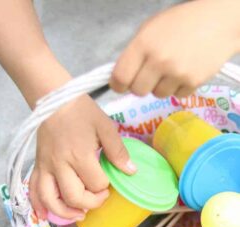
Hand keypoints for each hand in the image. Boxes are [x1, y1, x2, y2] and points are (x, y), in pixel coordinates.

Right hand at [29, 94, 135, 220]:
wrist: (54, 100)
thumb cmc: (82, 112)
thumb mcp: (105, 127)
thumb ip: (118, 151)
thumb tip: (131, 171)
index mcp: (80, 155)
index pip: (96, 183)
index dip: (106, 186)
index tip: (110, 181)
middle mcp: (60, 165)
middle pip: (74, 196)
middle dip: (91, 203)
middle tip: (100, 197)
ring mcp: (46, 167)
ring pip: (50, 200)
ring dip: (65, 212)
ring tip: (79, 214)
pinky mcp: (37, 166)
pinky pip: (33, 190)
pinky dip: (38, 205)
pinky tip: (45, 214)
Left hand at [110, 0, 239, 97]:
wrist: (218, 23)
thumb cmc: (180, 23)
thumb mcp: (150, 30)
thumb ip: (135, 53)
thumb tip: (122, 77)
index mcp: (143, 44)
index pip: (120, 78)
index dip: (118, 85)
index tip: (121, 86)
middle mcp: (159, 61)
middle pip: (138, 91)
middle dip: (140, 85)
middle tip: (149, 75)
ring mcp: (177, 74)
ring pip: (157, 95)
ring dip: (160, 86)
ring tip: (171, 69)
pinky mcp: (193, 83)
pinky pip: (176, 95)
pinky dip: (178, 87)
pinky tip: (185, 71)